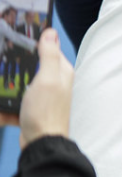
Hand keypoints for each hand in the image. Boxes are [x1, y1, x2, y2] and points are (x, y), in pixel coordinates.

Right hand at [0, 29, 72, 148]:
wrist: (41, 143)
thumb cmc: (46, 111)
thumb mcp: (47, 79)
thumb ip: (49, 56)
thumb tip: (50, 33)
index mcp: (61, 72)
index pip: (49, 48)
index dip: (35, 41)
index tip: (17, 36)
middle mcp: (53, 82)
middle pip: (30, 66)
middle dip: (15, 65)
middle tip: (2, 62)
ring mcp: (41, 96)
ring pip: (18, 84)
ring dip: (6, 88)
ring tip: (1, 86)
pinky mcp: (30, 109)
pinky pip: (12, 103)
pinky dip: (4, 108)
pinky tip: (1, 110)